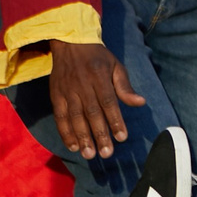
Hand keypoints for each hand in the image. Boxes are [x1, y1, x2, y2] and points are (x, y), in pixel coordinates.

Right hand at [46, 39, 144, 158]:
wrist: (69, 43)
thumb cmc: (98, 57)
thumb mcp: (116, 66)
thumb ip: (125, 86)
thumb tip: (140, 102)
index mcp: (100, 77)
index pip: (109, 102)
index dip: (115, 120)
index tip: (122, 138)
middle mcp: (82, 85)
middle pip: (91, 113)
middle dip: (99, 135)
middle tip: (106, 153)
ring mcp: (67, 91)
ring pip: (74, 117)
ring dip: (82, 137)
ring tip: (89, 154)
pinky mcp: (56, 95)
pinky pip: (60, 116)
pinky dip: (65, 132)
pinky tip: (72, 145)